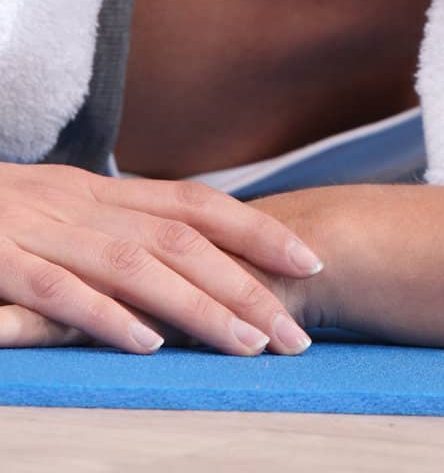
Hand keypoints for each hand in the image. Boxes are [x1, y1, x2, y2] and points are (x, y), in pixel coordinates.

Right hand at [0, 162, 326, 355]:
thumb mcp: (60, 213)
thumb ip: (117, 230)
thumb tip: (184, 261)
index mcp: (99, 192)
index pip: (195, 204)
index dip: (257, 229)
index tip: (310, 261)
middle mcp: (80, 205)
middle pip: (180, 239)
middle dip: (246, 284)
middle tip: (295, 331)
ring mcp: (39, 233)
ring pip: (133, 265)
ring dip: (197, 307)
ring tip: (246, 345)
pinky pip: (56, 291)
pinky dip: (103, 317)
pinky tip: (144, 345)